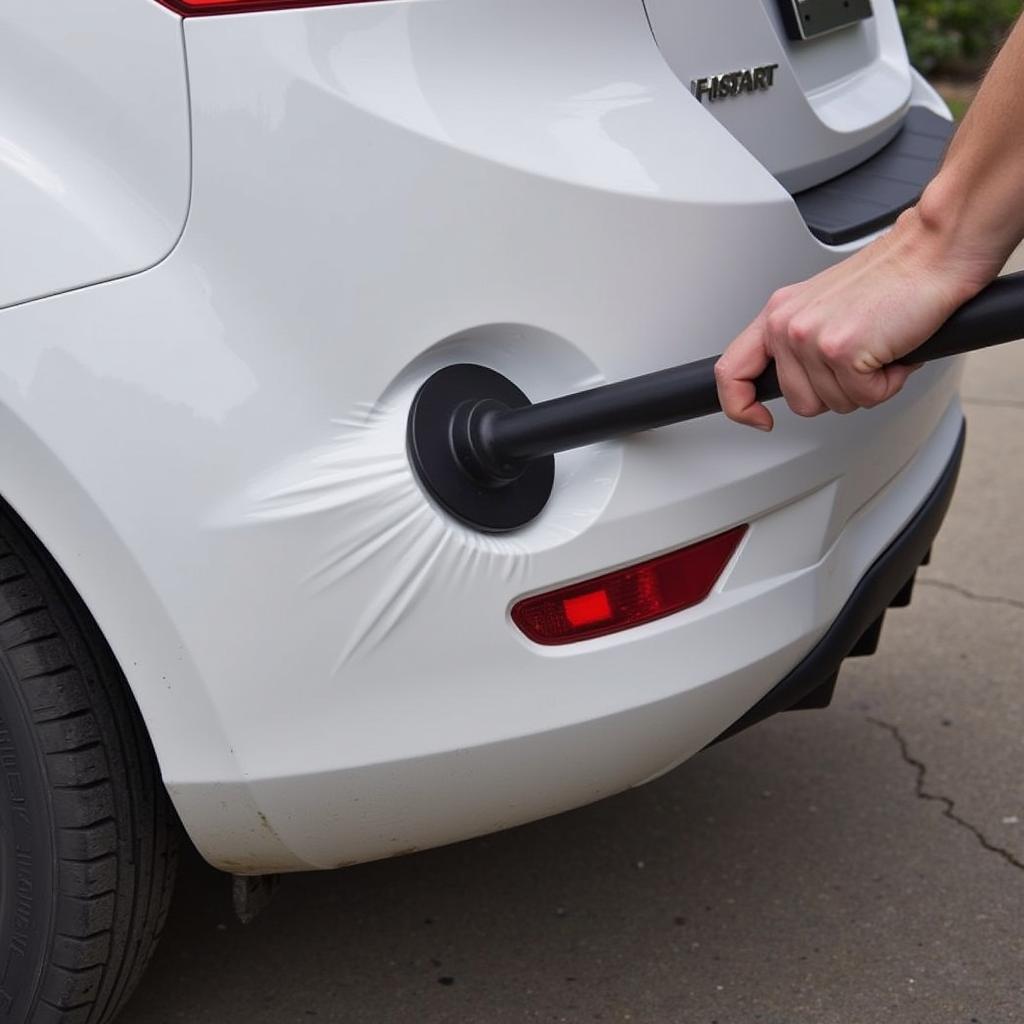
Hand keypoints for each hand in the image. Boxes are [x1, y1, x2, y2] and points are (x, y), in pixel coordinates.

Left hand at [714, 205, 1000, 429]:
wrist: (932, 252)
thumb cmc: (891, 279)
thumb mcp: (825, 308)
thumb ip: (799, 343)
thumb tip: (795, 384)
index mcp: (778, 313)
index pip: (731, 371)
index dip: (739, 405)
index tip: (758, 419)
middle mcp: (786, 324)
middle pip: (799, 402)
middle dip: (837, 392)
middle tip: (862, 359)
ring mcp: (811, 338)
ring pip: (833, 404)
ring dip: (867, 386)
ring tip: (879, 348)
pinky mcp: (841, 350)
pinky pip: (865, 397)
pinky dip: (889, 382)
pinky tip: (893, 350)